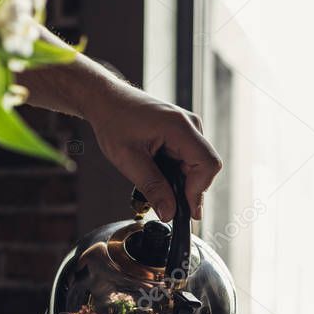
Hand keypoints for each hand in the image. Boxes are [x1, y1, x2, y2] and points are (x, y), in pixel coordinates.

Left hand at [83, 85, 221, 220]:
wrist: (106, 100)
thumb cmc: (113, 121)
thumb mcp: (128, 160)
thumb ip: (152, 187)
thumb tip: (169, 213)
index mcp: (180, 127)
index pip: (208, 164)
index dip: (198, 190)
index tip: (184, 210)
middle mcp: (189, 124)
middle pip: (205, 166)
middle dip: (189, 188)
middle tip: (166, 203)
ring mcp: (187, 127)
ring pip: (197, 165)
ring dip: (181, 181)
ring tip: (155, 182)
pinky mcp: (182, 132)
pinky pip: (189, 158)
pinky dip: (177, 172)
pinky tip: (157, 172)